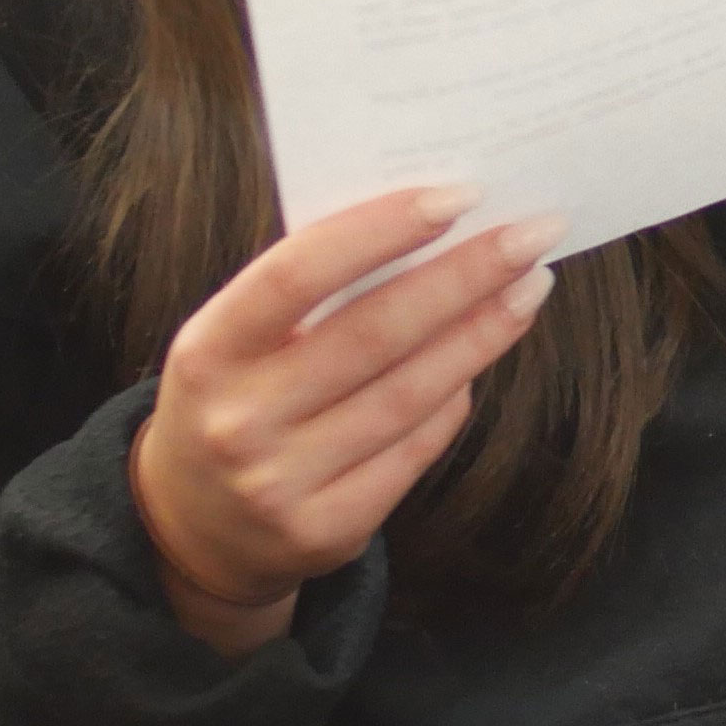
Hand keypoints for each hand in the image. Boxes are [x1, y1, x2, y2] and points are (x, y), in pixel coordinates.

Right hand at [128, 185, 560, 654]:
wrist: (192, 530)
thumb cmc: (235, 398)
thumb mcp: (235, 342)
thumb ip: (309, 290)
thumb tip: (432, 228)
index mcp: (208, 352)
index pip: (297, 275)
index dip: (381, 230)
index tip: (461, 195)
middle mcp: (240, 420)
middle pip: (375, 334)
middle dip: (467, 276)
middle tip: (533, 233)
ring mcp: (282, 483)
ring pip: (409, 394)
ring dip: (483, 333)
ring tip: (531, 285)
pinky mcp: (326, 531)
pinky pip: (415, 449)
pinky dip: (457, 397)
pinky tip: (486, 354)